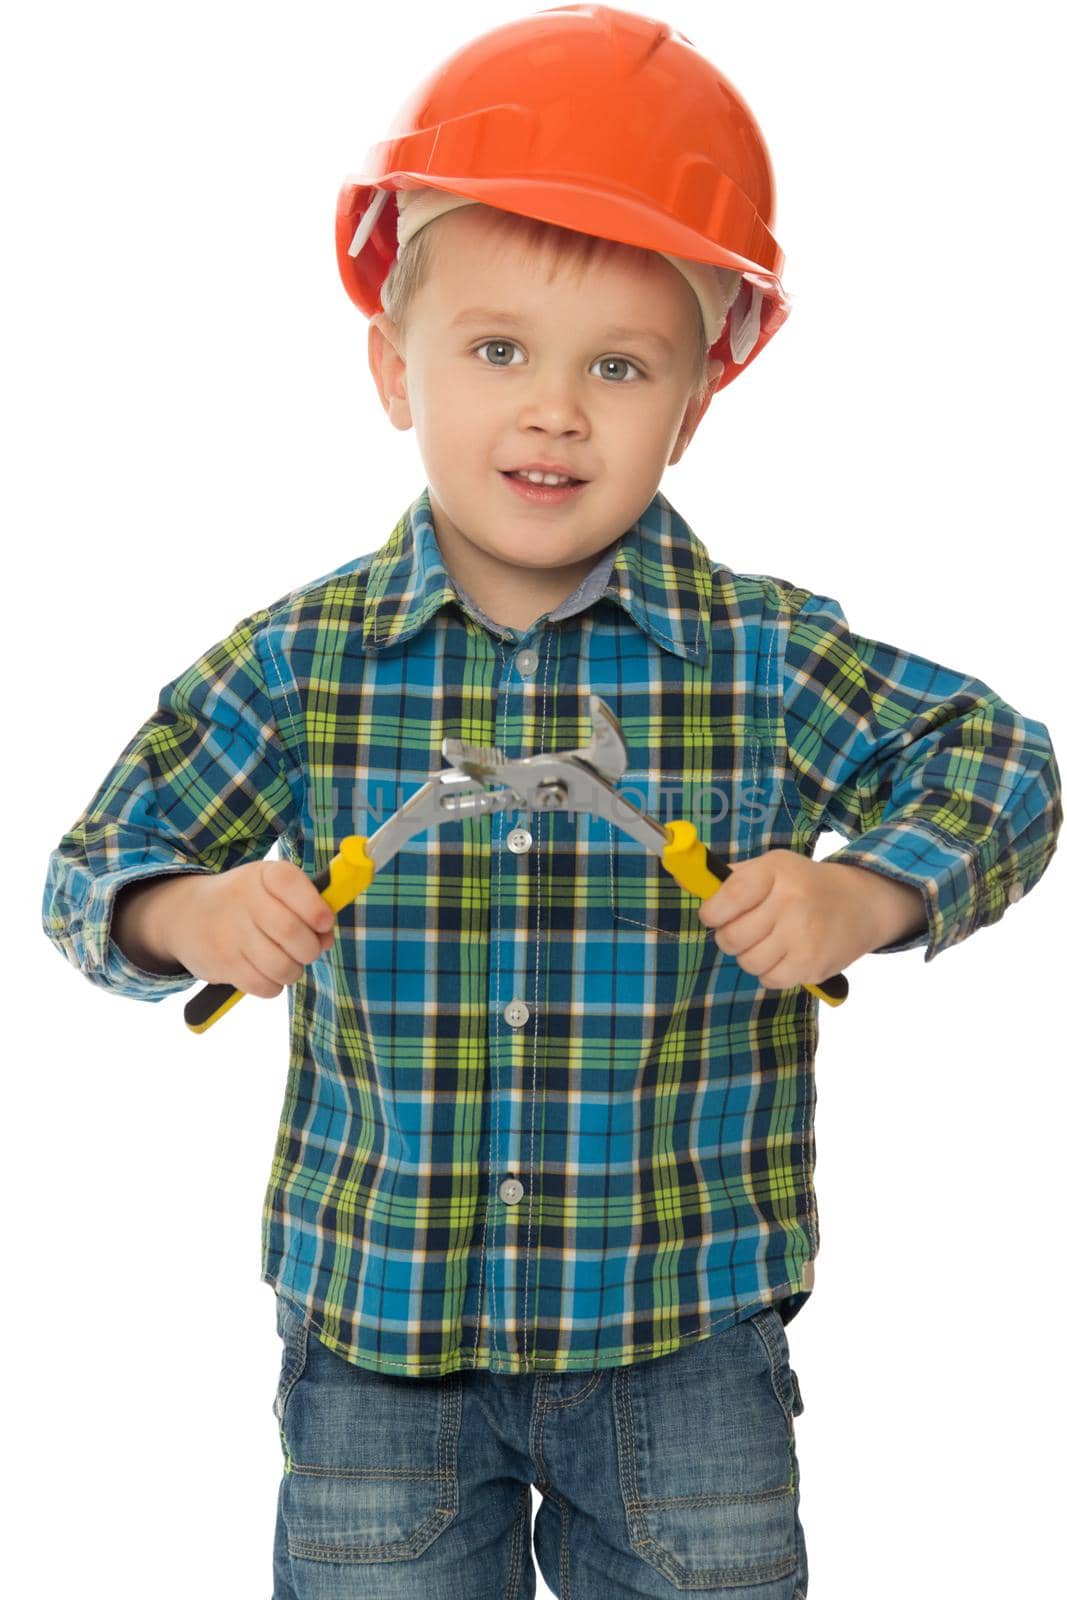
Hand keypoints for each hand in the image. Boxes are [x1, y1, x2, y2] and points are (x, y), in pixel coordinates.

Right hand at [168, 859, 336, 998]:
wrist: (187, 915)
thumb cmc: (247, 903)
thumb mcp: (274, 891)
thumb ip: (307, 909)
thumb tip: (326, 939)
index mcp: (263, 875)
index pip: (291, 883)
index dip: (315, 908)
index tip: (324, 923)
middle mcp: (244, 900)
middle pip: (292, 932)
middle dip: (310, 949)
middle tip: (306, 950)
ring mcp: (231, 933)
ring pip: (282, 965)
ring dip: (293, 970)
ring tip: (286, 962)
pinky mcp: (223, 964)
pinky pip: (264, 986)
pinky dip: (273, 985)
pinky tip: (266, 972)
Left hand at [696, 851, 923, 990]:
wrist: (861, 903)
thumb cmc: (804, 884)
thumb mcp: (773, 866)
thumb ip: (733, 878)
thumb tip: (687, 881)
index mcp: (775, 871)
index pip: (728, 896)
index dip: (711, 912)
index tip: (713, 915)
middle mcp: (791, 901)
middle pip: (732, 936)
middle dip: (727, 938)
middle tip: (741, 932)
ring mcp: (803, 935)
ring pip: (748, 962)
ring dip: (749, 956)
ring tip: (765, 942)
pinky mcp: (813, 964)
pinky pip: (770, 980)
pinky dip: (769, 972)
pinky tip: (781, 956)